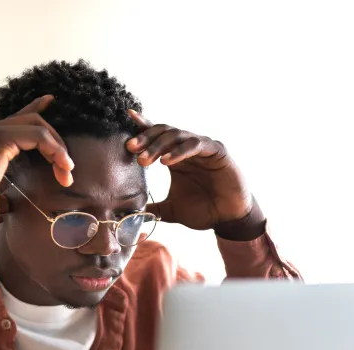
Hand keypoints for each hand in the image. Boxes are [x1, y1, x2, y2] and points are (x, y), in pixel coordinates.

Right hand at [0, 95, 74, 235]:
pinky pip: (37, 135)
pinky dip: (54, 149)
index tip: (52, 102)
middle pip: (33, 120)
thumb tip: (13, 202)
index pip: (17, 119)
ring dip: (58, 148)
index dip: (37, 108)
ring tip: (67, 172)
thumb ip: (6, 192)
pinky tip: (62, 166)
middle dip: (56, 142)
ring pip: (38, 126)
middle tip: (68, 169)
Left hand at [125, 110, 252, 231]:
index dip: (142, 129)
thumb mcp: (172, 211)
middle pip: (163, 132)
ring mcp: (202, 147)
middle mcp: (187, 149)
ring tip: (145, 160)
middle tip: (131, 149)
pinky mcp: (216, 150)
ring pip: (177, 135)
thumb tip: (133, 214)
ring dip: (158, 145)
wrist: (229, 219)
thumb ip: (154, 210)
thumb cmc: (204, 211)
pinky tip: (166, 161)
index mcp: (175, 158)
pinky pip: (196, 144)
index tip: (125, 126)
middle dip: (145, 139)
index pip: (156, 138)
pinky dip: (180, 151)